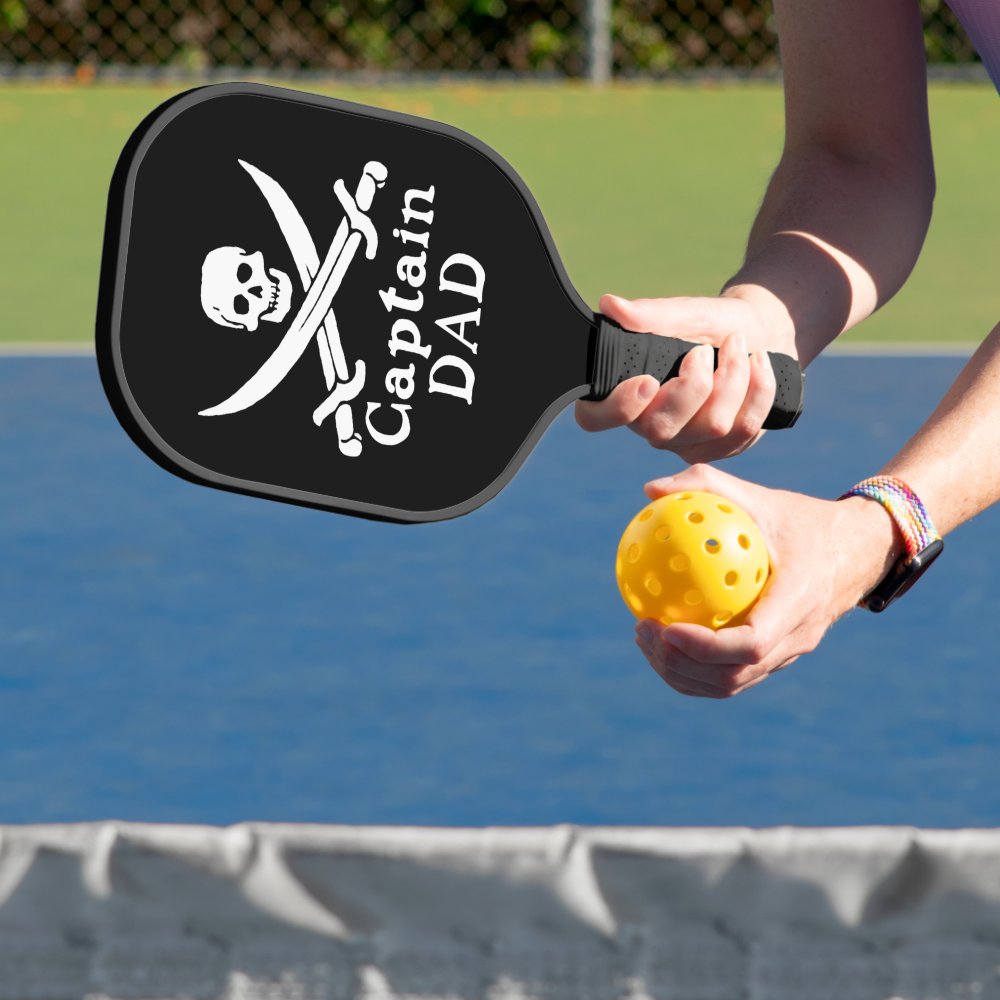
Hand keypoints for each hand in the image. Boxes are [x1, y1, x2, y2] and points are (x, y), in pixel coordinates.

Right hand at [575, 291, 794, 462]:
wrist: (759, 334)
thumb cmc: (711, 324)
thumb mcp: (686, 313)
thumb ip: (650, 314)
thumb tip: (611, 305)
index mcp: (625, 392)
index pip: (595, 418)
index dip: (617, 408)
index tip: (647, 379)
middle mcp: (649, 424)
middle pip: (660, 429)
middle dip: (694, 386)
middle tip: (704, 350)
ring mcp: (685, 442)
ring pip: (711, 427)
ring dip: (733, 378)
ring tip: (737, 345)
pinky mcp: (720, 449)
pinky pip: (742, 430)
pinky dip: (758, 390)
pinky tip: (759, 363)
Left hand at [631, 464, 901, 697]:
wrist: (858, 551)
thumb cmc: (802, 520)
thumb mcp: (760, 496)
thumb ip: (706, 485)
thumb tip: (650, 490)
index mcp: (799, 602)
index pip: (752, 643)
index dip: (705, 646)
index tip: (665, 626)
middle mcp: (797, 638)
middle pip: (733, 675)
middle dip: (680, 663)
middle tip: (643, 629)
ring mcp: (789, 655)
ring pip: (730, 684)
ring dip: (681, 672)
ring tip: (645, 638)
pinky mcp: (778, 659)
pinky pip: (733, 675)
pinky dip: (695, 668)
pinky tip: (664, 637)